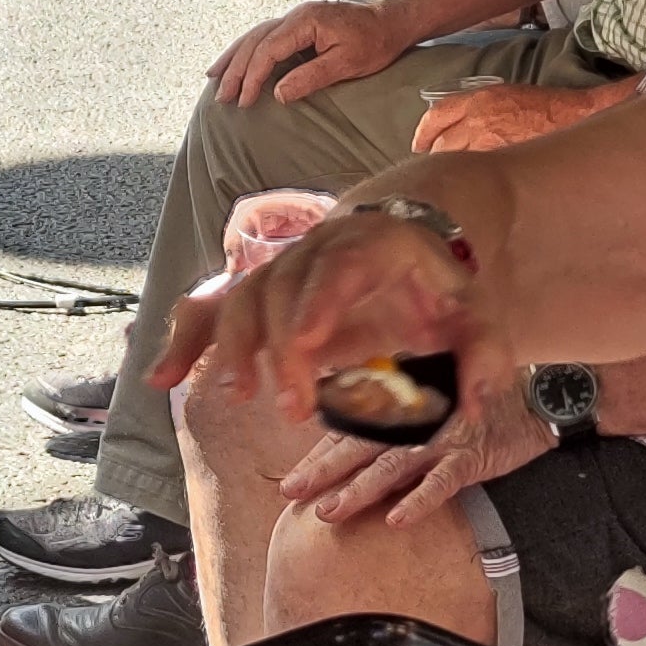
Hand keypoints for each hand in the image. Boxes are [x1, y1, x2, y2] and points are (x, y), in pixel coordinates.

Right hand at [157, 199, 487, 433]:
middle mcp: (316, 250)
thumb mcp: (475, 313)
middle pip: (281, 289)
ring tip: (238, 395)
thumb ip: (483, 355)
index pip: (337, 268)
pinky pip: (212, 306)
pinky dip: (185, 339)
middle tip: (292, 405)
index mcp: (372, 245)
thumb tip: (478, 401)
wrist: (409, 240)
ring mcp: (282, 268)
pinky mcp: (259, 291)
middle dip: (278, 348)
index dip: (317, 302)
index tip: (304, 344)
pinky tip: (162, 378)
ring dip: (232, 346)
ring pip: (240, 295)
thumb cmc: (439, 284)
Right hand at [214, 0, 405, 107]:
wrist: (390, 21)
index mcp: (305, 21)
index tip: (244, 100)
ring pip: (254, 36)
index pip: (268, 49)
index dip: (253, 76)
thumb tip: (278, 93)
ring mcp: (295, 18)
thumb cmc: (374, 42)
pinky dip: (247, 50)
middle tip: (222, 97)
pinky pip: (264, 36)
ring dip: (234, 58)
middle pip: (254, 42)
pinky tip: (237, 61)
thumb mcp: (347, 64)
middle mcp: (295, 16)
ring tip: (214, 78)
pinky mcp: (298, 25)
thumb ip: (312, 77)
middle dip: (235, 70)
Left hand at [278, 385, 550, 528]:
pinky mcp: (472, 455)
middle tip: (291, 494)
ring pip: (392, 465)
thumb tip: (348, 417)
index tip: (291, 481)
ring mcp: (443, 437)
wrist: (540, 395)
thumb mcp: (435, 393)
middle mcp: (417, 418)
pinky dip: (420, 499)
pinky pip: (442, 481)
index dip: (319, 455)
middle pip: (360, 447)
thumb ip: (395, 408)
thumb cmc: (484, 394)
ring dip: (360, 489)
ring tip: (331, 512)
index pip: (352, 430)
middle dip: (323, 471)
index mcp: (403, 404)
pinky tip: (397, 520)